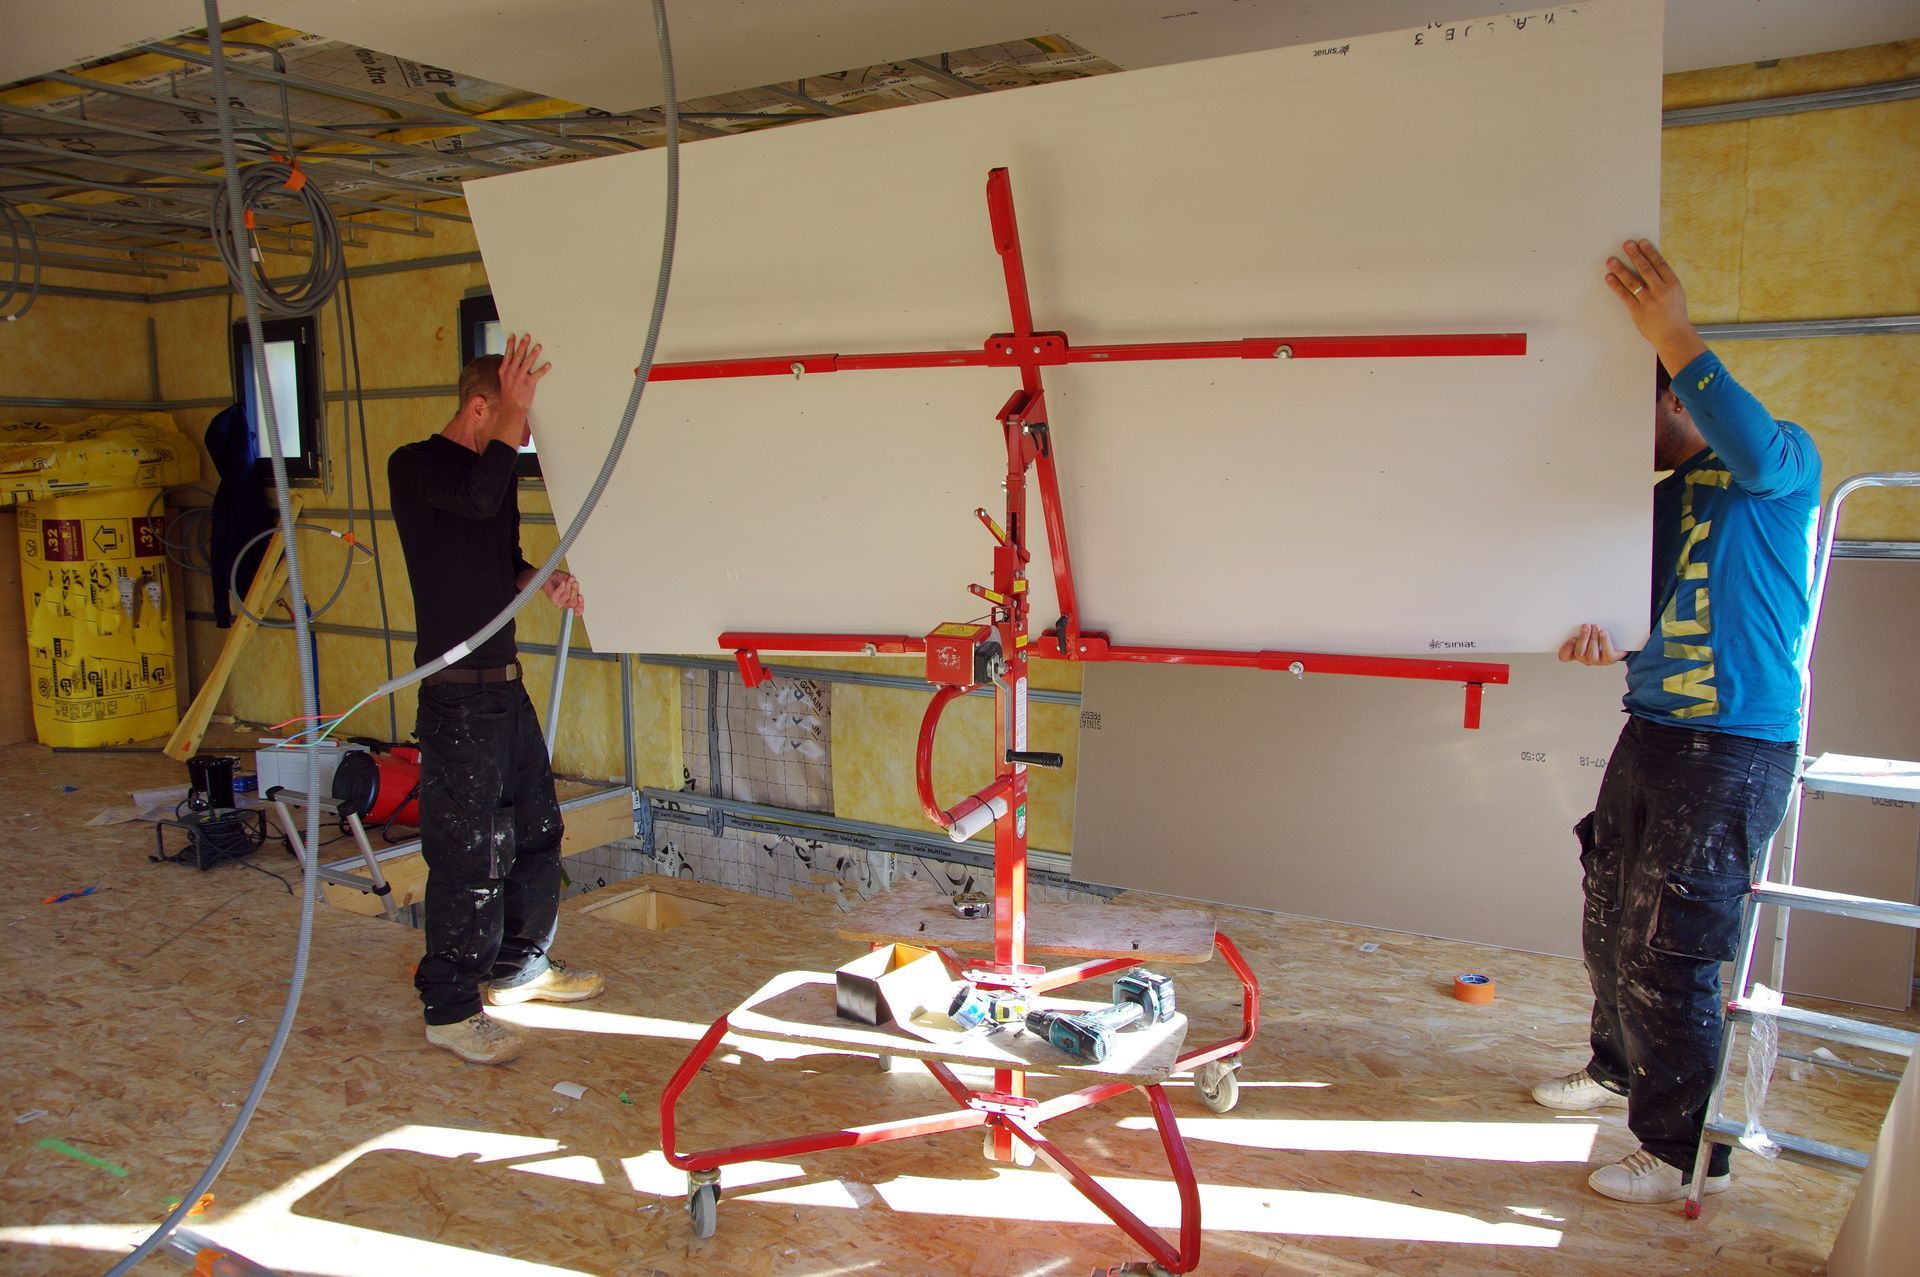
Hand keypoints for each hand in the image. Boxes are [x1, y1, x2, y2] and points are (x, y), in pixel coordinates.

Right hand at [488, 333, 550, 447]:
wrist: (512, 408)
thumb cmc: (509, 395)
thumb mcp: (505, 380)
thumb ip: (508, 370)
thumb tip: (512, 361)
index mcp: (504, 371)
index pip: (507, 354)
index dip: (510, 344)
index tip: (513, 336)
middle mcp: (511, 373)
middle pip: (517, 355)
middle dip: (522, 345)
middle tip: (527, 336)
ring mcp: (520, 378)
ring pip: (527, 363)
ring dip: (533, 354)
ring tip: (539, 346)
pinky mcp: (529, 384)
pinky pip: (537, 375)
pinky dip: (543, 369)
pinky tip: (548, 365)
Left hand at [542, 570, 584, 617]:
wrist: (549, 576)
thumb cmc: (560, 580)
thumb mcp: (572, 582)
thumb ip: (575, 585)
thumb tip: (576, 583)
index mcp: (572, 602)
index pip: (578, 610)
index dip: (580, 606)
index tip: (580, 597)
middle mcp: (565, 604)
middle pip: (573, 602)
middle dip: (575, 591)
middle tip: (575, 583)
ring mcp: (558, 603)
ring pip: (567, 596)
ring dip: (568, 586)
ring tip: (568, 580)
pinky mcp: (553, 599)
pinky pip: (560, 592)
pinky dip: (562, 586)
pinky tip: (563, 582)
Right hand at [1558, 623, 1621, 665]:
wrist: (1619, 642)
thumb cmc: (1600, 636)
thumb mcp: (1587, 632)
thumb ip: (1580, 629)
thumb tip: (1579, 623)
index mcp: (1576, 652)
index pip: (1564, 656)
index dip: (1565, 649)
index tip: (1571, 639)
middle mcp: (1585, 659)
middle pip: (1579, 653)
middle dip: (1583, 638)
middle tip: (1586, 626)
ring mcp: (1597, 661)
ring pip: (1591, 653)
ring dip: (1593, 638)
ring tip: (1596, 627)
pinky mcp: (1610, 659)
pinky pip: (1606, 652)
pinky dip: (1604, 641)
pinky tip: (1603, 632)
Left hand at [1604, 239, 1707, 374]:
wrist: (1674, 335)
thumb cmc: (1675, 314)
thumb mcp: (1676, 294)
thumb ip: (1665, 281)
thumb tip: (1651, 264)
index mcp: (1673, 285)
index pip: (1660, 264)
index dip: (1650, 252)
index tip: (1641, 243)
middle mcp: (1661, 291)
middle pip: (1646, 269)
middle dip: (1635, 255)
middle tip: (1626, 244)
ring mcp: (1649, 301)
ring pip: (1633, 282)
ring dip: (1621, 269)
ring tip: (1611, 260)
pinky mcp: (1638, 311)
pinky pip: (1625, 296)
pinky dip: (1616, 286)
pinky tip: (1609, 278)